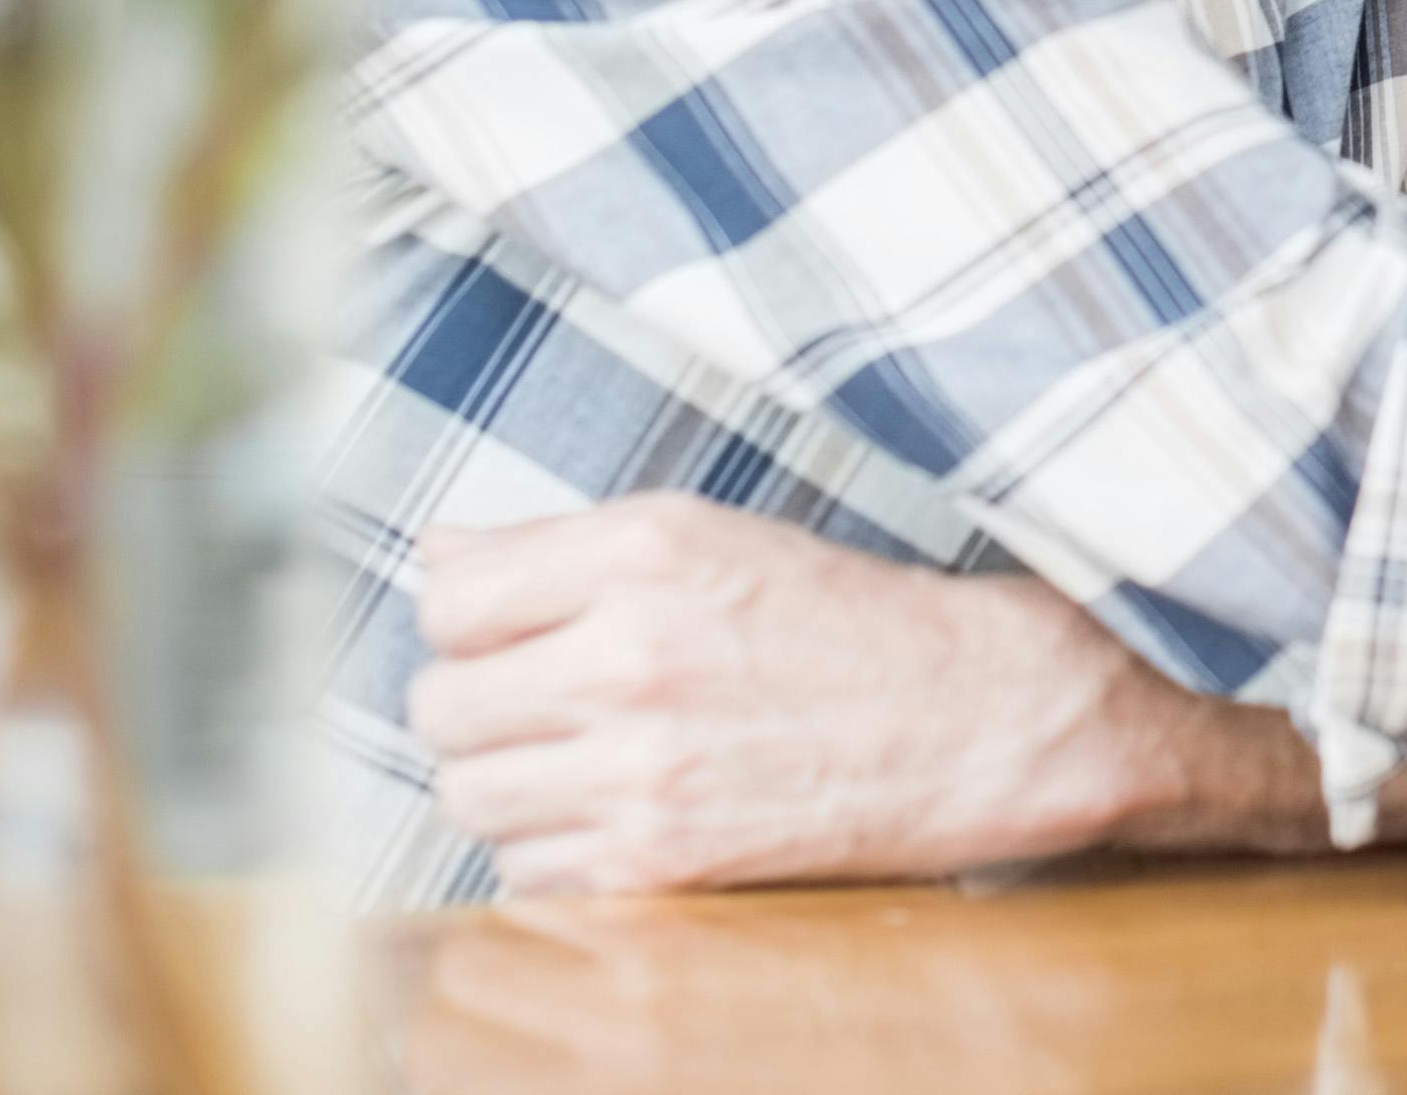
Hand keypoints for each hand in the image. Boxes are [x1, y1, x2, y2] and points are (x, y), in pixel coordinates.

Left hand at [409, 498, 1312, 890]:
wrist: (969, 720)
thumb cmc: (841, 621)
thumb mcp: (707, 537)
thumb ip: (559, 547)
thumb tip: (436, 554)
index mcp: (644, 553)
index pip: (448, 596)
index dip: (467, 618)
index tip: (504, 631)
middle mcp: (633, 654)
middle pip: (440, 704)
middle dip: (480, 707)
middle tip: (544, 704)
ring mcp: (643, 768)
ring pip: (468, 795)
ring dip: (509, 784)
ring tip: (580, 761)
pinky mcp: (658, 863)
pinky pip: (524, 870)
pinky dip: (553, 852)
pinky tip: (616, 815)